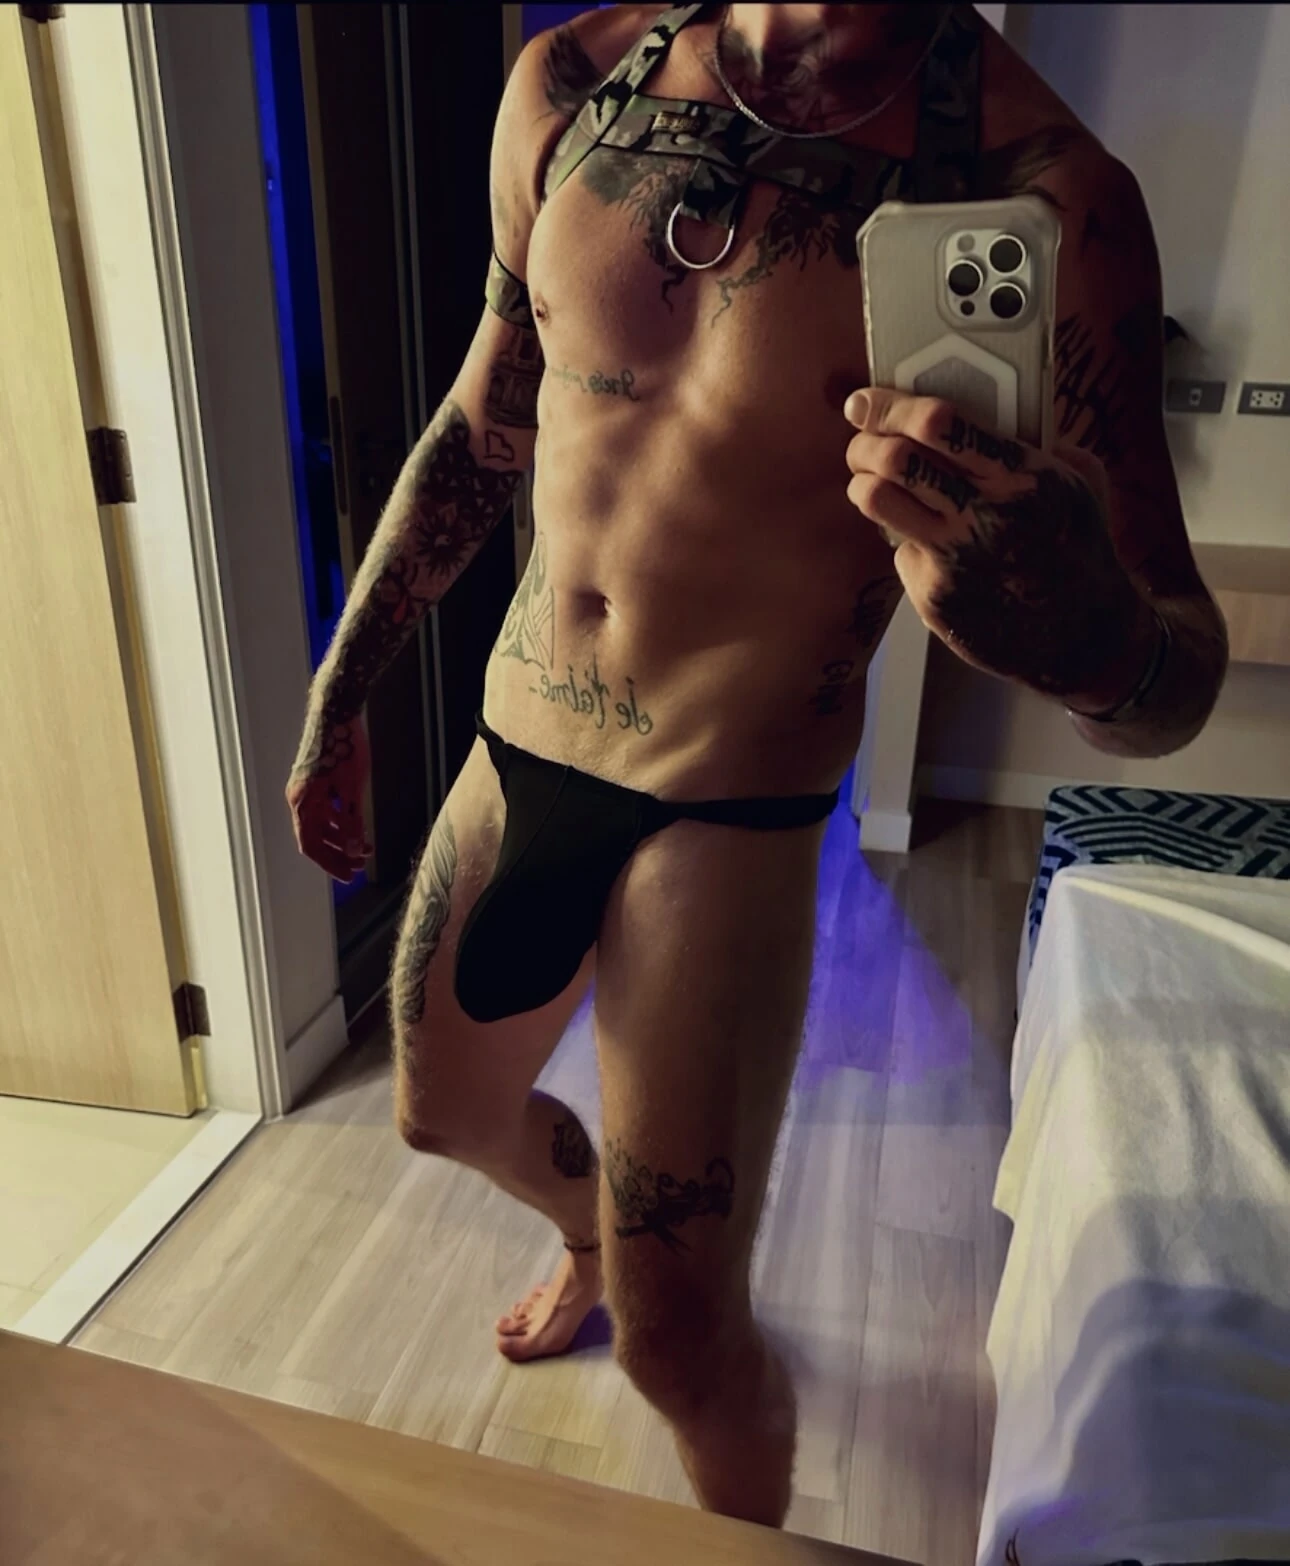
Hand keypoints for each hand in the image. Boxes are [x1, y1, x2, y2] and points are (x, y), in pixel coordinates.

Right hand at [286, 716, 372, 882]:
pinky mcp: (316, 778)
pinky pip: (324, 807)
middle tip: (359, 865)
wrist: (337, 710)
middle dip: (338, 853)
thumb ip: (352, 822)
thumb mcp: (353, 789)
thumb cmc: (344, 747)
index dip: (330, 863)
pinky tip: (357, 825)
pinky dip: (340, 819)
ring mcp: (306, 787)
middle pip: (315, 836)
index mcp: (302, 801)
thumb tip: (355, 852)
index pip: (311, 844)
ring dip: (341, 837)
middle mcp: (299, 797)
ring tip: (365, 847)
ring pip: (321, 822)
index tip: (348, 876)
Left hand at [843, 387, 1146, 700]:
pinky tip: (926, 541)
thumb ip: (1034, 443)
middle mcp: (984, 516)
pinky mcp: (934, 596)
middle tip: (860, 438)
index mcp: (1022, 477)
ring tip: (870, 479)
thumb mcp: (1078, 481)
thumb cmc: (1080, 547)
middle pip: (895, 459)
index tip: (865, 401)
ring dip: (863, 483)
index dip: (892, 407)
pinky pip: (899, 549)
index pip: (941, 425)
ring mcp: (955, 560)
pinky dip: (904, 538)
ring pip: (876, 501)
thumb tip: (984, 404)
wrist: (1084, 636)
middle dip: (865, 441)